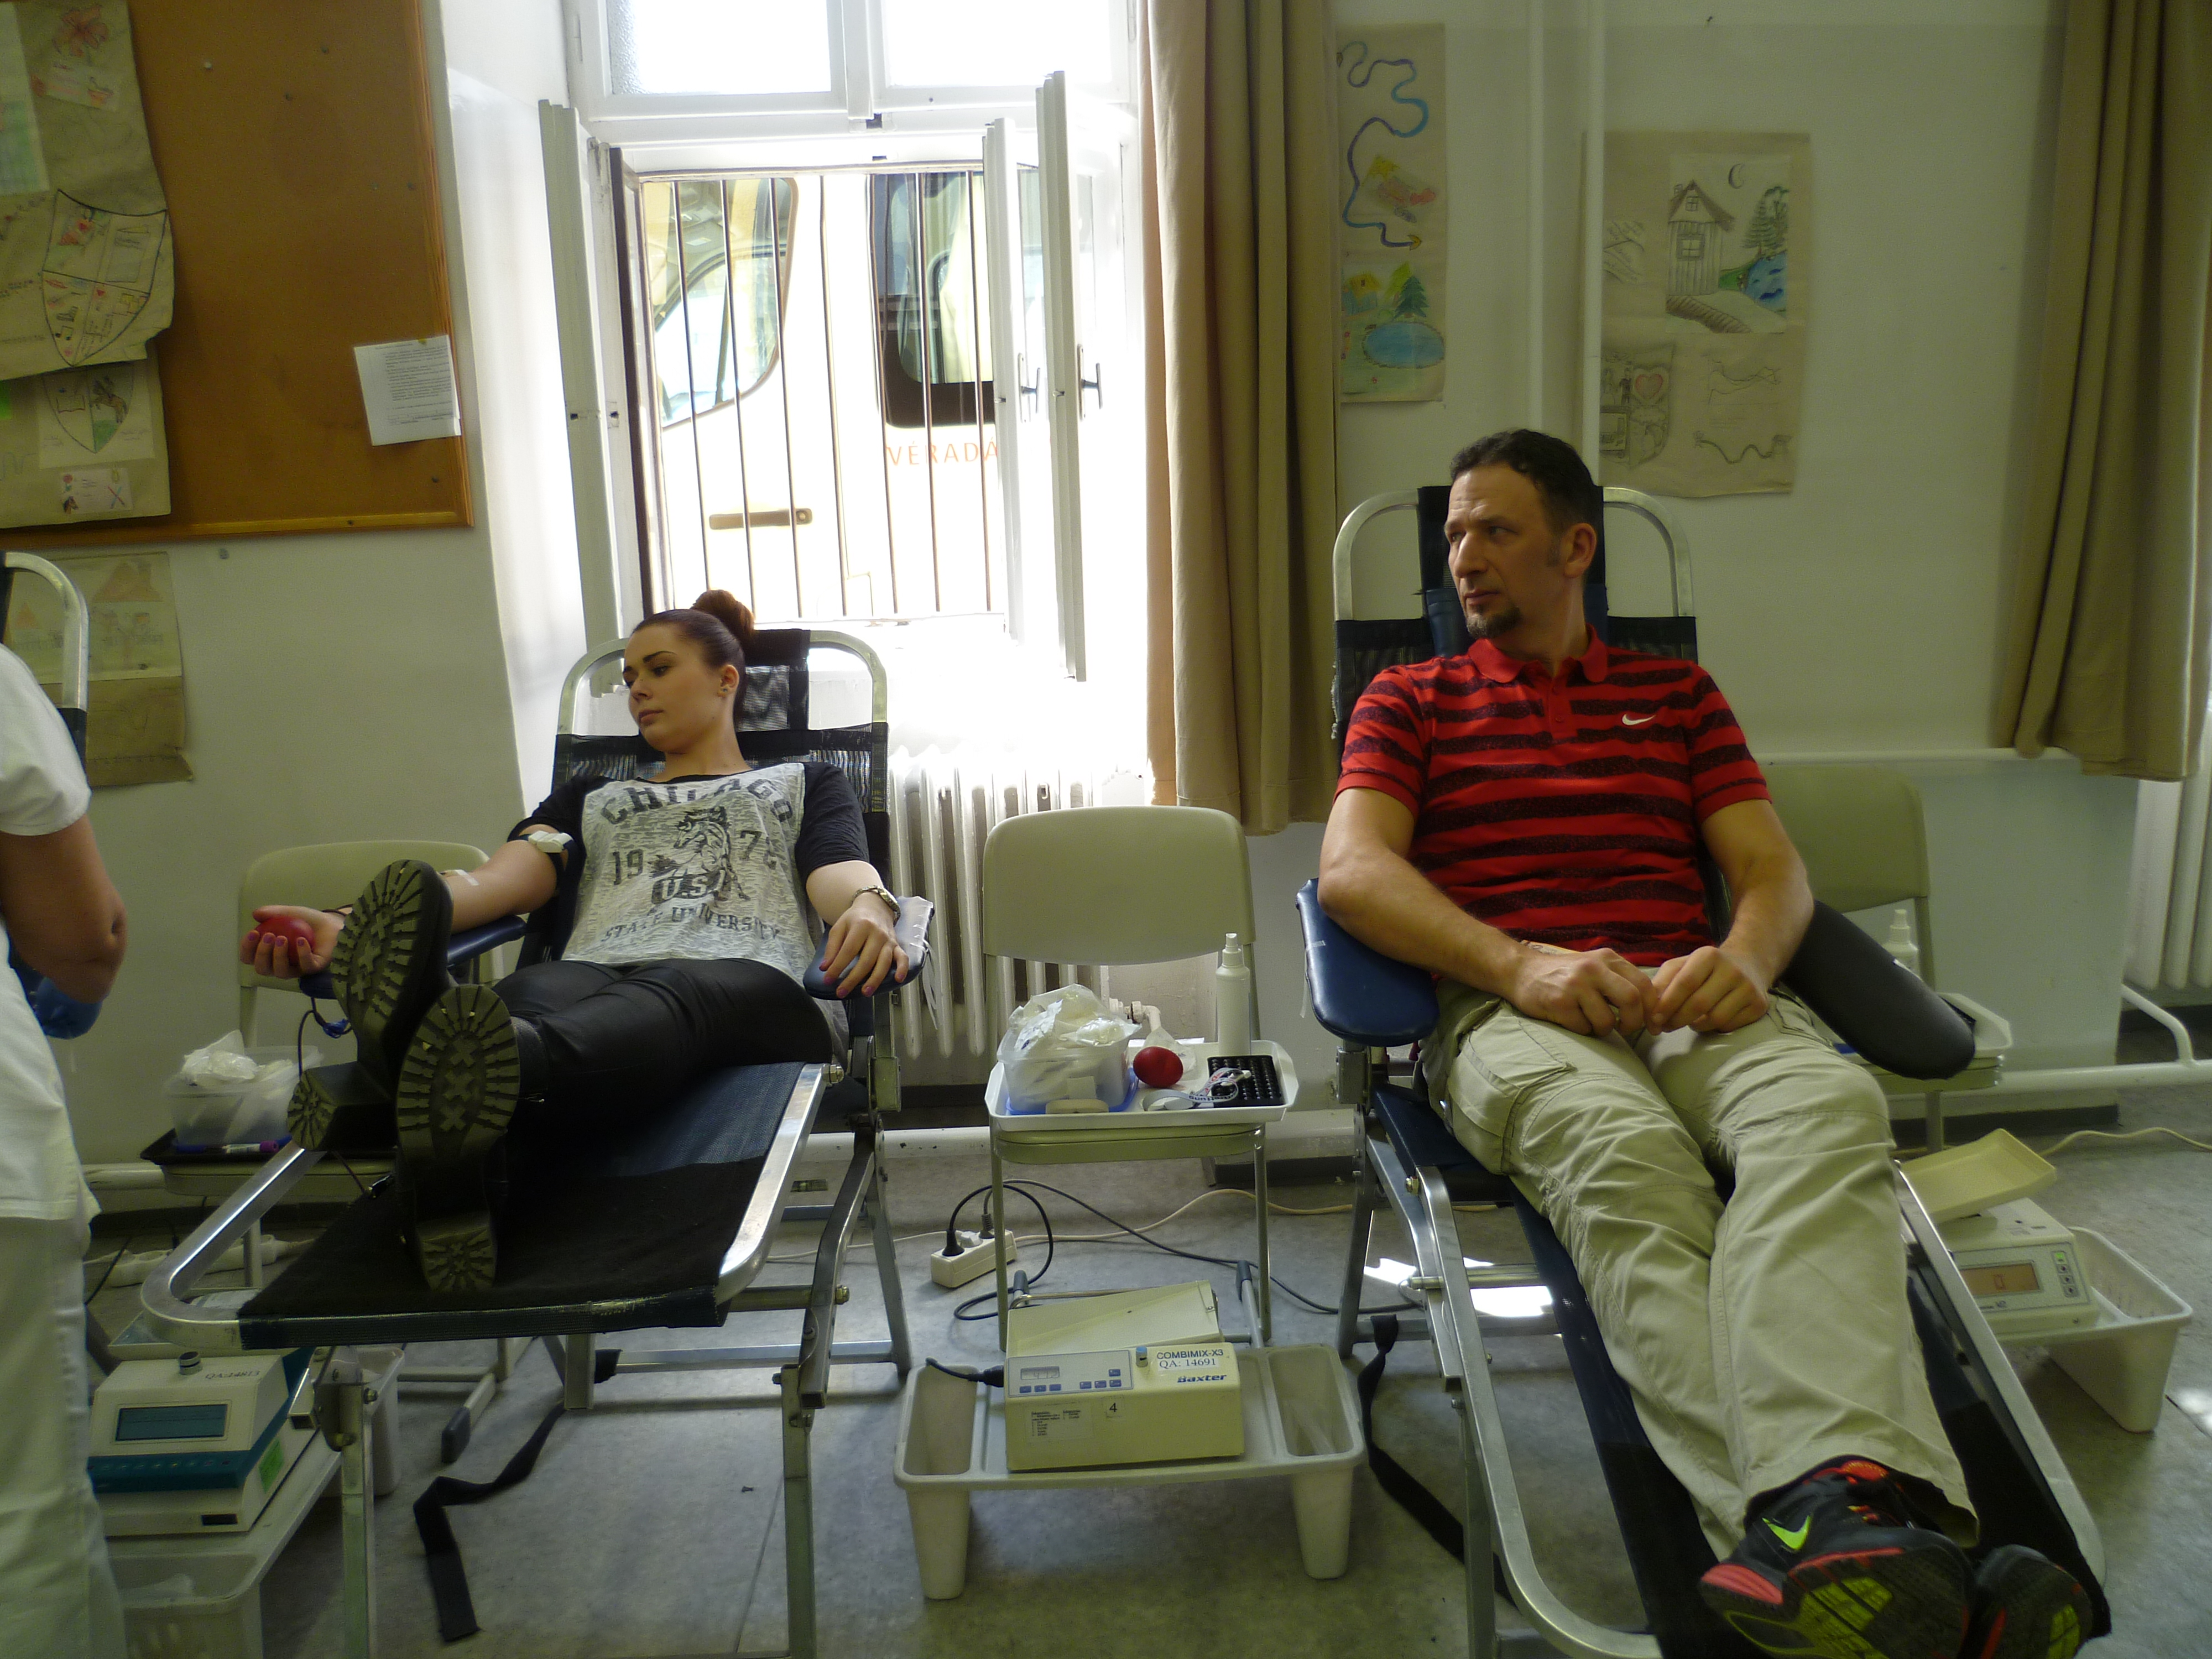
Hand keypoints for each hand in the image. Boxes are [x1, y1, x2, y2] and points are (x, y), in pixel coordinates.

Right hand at [240, 905, 341, 978]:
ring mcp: (297, 968)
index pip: (249, 957)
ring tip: (282, 938)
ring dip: (278, 956)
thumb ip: (272, 913)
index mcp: (269, 953)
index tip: (253, 932)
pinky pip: (305, 966)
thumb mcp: (288, 912)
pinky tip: (301, 941)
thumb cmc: (306, 921)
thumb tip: (255, 914)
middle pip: (262, 969)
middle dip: (261, 954)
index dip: (247, 948)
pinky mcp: (314, 968)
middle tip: (269, 936)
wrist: (332, 923)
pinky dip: (302, 954)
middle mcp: (280, 964)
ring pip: (281, 972)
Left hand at [819, 894, 906, 996]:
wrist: (875, 907)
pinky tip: (898, 980)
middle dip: (853, 979)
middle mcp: (877, 934)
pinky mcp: (896, 945)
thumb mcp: (839, 927)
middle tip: (841, 992)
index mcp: (861, 926)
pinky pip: (903, 957)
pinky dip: (903, 968)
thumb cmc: (855, 919)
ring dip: (875, 979)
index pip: (848, 951)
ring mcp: (888, 940)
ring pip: (883, 962)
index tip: (828, 980)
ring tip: (865, 992)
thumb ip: (832, 947)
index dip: (837, 967)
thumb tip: (825, 968)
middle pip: (866, 960)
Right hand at [1507, 944, 1656, 1037]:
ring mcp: (1575, 984)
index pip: (1644, 985)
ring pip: (1606, 1021)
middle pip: (1632, 1000)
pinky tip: (1571, 1019)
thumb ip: (1620, 981)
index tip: (1650, 1024)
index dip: (1651, 1009)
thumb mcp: (1595, 967)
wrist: (1521, 971)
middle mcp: (1593, 968)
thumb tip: (1651, 1009)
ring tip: (1590, 1022)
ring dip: (1602, 1030)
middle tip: (1624, 1030)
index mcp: (1608, 958)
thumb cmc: (1564, 975)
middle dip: (1633, 1023)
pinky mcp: (1559, 1002)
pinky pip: (1583, 1028)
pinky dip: (1581, 1030)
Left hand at [1650, 946, 1768, 1034]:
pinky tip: (1708, 1019)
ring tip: (1687, 1021)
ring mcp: (1748, 988)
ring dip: (1695, 1025)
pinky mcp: (1759, 1005)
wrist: (1748, 964)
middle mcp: (1732, 970)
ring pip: (1714, 1019)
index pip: (1685, 983)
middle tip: (1665, 1026)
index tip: (1654, 1019)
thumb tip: (1650, 1008)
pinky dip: (1713, 1028)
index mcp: (1709, 955)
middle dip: (1677, 1019)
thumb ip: (1662, 982)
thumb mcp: (1683, 965)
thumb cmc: (1706, 968)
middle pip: (1698, 1004)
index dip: (1667, 1004)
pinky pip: (1729, 1026)